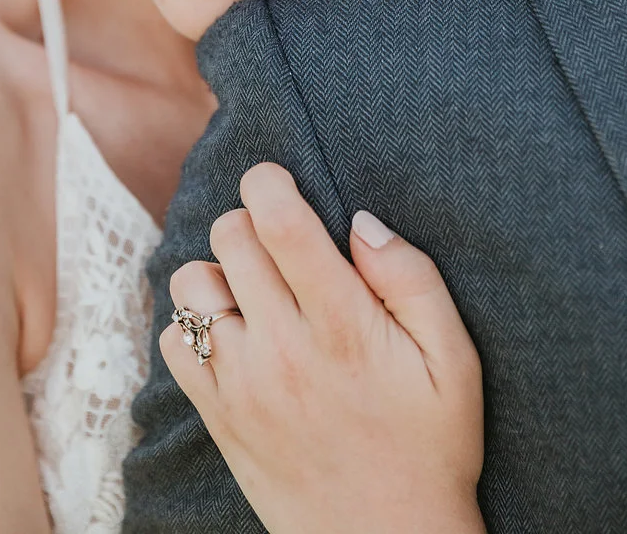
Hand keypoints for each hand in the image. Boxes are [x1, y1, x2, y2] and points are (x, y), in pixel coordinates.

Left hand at [161, 164, 484, 533]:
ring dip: (219, 271)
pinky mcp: (217, 417)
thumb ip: (412, 279)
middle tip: (282, 245)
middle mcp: (283, 349)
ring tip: (255, 289)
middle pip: (230, 236)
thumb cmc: (430, 445)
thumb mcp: (454, 360)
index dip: (269, 181)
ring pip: (191, 282)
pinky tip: (235, 334)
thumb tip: (361, 222)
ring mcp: (242, 384)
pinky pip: (172, 342)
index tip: (278, 181)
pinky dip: (193, 326)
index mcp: (342, 325)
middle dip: (253, 222)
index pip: (281, 222)